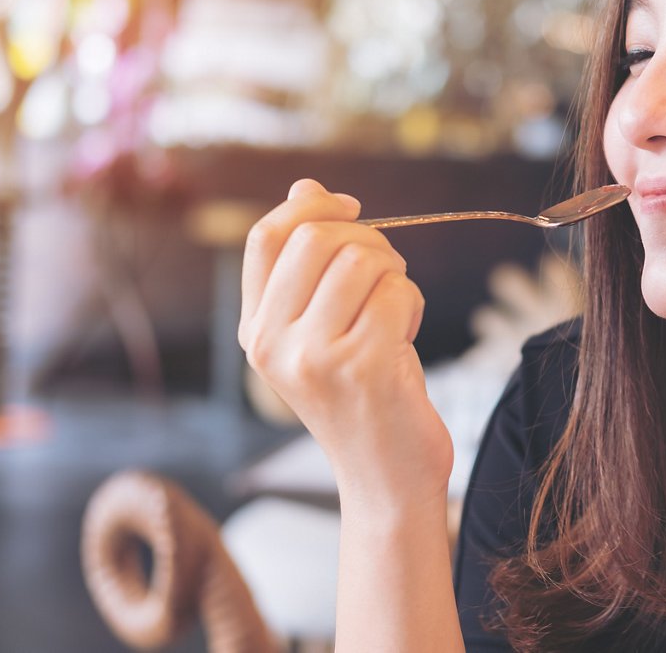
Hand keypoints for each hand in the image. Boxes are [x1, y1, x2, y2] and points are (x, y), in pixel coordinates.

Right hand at [239, 179, 453, 513]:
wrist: (386, 480)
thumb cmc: (362, 397)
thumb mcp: (323, 329)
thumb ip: (308, 265)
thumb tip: (305, 186)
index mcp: (255, 331)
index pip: (265, 237)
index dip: (311, 207)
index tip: (350, 209)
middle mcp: (271, 344)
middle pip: (317, 238)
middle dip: (368, 241)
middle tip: (387, 276)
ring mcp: (312, 357)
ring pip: (361, 260)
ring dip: (394, 276)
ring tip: (393, 316)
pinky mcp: (361, 367)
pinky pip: (394, 292)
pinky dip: (410, 303)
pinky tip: (404, 339)